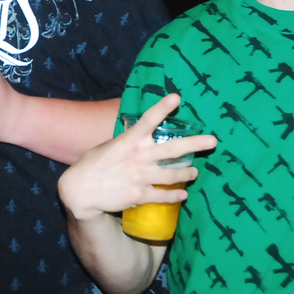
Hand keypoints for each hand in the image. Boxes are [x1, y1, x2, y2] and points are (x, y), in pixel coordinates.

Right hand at [58, 94, 216, 220]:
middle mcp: (140, 157)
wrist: (81, 190)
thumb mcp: (109, 146)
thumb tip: (136, 134)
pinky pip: (164, 195)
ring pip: (174, 175)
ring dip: (187, 173)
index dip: (163, 107)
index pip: (149, 119)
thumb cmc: (92, 164)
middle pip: (174, 149)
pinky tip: (183, 196)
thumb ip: (126, 141)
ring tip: (194, 172)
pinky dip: (176, 196)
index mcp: (130, 141)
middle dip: (196, 144)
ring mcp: (142, 176)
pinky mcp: (141, 194)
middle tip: (213, 141)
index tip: (177, 97)